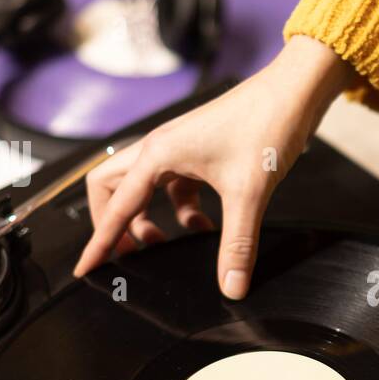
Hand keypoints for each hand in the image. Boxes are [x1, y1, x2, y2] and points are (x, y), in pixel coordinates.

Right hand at [73, 35, 357, 296]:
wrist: (292, 93)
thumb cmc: (266, 126)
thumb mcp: (249, 194)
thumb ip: (237, 244)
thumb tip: (232, 286)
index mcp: (158, 155)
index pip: (115, 207)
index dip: (99, 243)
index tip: (86, 270)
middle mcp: (160, 149)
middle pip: (111, 189)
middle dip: (112, 223)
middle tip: (128, 254)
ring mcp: (178, 149)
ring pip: (142, 189)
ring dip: (148, 218)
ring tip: (168, 245)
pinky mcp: (197, 153)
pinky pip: (174, 187)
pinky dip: (181, 211)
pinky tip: (206, 227)